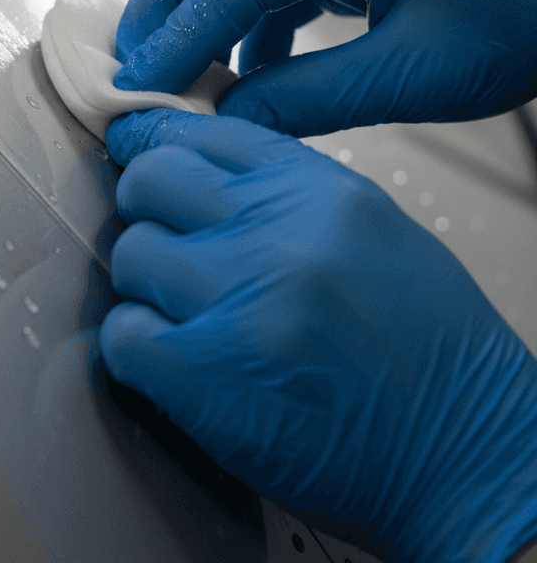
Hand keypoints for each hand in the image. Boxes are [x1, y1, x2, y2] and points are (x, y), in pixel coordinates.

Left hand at [100, 109, 536, 562]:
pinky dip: (138, 348)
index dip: (156, 139)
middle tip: (164, 238)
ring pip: (130, 255)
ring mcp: (239, 303)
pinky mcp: (204, 376)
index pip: (202, 131)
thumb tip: (199, 172)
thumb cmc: (429, 352)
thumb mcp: (371, 231)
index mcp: (320, 193)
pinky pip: (122, 335)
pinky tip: (177, 359)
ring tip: (189, 313)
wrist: (470, 460)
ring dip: (147, 286)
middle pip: (150, 180)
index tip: (133, 147)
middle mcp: (278, 235)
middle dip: (144, 206)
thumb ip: (284, 192)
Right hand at [113, 0, 536, 135]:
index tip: (143, 81)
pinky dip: (245, 19)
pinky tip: (242, 68)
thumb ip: (311, 97)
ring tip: (173, 66)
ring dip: (198, 4)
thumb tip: (231, 118)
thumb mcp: (415, 72)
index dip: (182, 31)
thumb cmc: (526, 15)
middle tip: (134, 56)